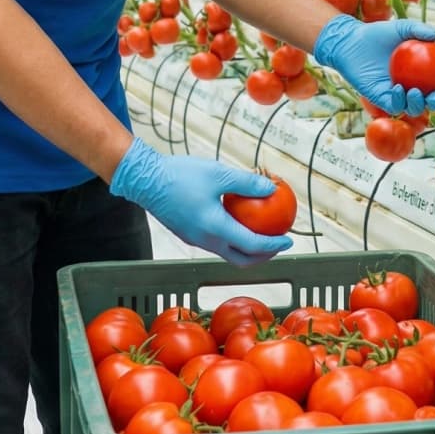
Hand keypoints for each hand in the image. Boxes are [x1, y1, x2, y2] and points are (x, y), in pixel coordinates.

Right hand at [108, 140, 291, 265]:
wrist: (145, 180)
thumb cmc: (181, 175)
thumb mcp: (219, 174)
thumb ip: (247, 183)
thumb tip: (271, 189)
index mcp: (215, 229)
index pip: (252, 246)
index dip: (274, 246)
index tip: (289, 240)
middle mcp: (206, 241)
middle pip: (241, 259)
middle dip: (263, 256)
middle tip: (278, 244)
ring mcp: (196, 240)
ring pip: (228, 253)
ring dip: (248, 249)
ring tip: (262, 235)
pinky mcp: (188, 234)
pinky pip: (216, 244)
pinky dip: (233, 239)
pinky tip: (238, 222)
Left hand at [312, 15, 434, 115]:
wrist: (352, 42)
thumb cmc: (378, 34)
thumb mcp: (401, 28)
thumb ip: (418, 29)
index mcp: (421, 71)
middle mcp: (412, 85)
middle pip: (431, 100)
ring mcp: (397, 94)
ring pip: (414, 108)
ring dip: (418, 104)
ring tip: (415, 91)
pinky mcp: (381, 99)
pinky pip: (394, 106)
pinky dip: (399, 101)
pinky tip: (398, 89)